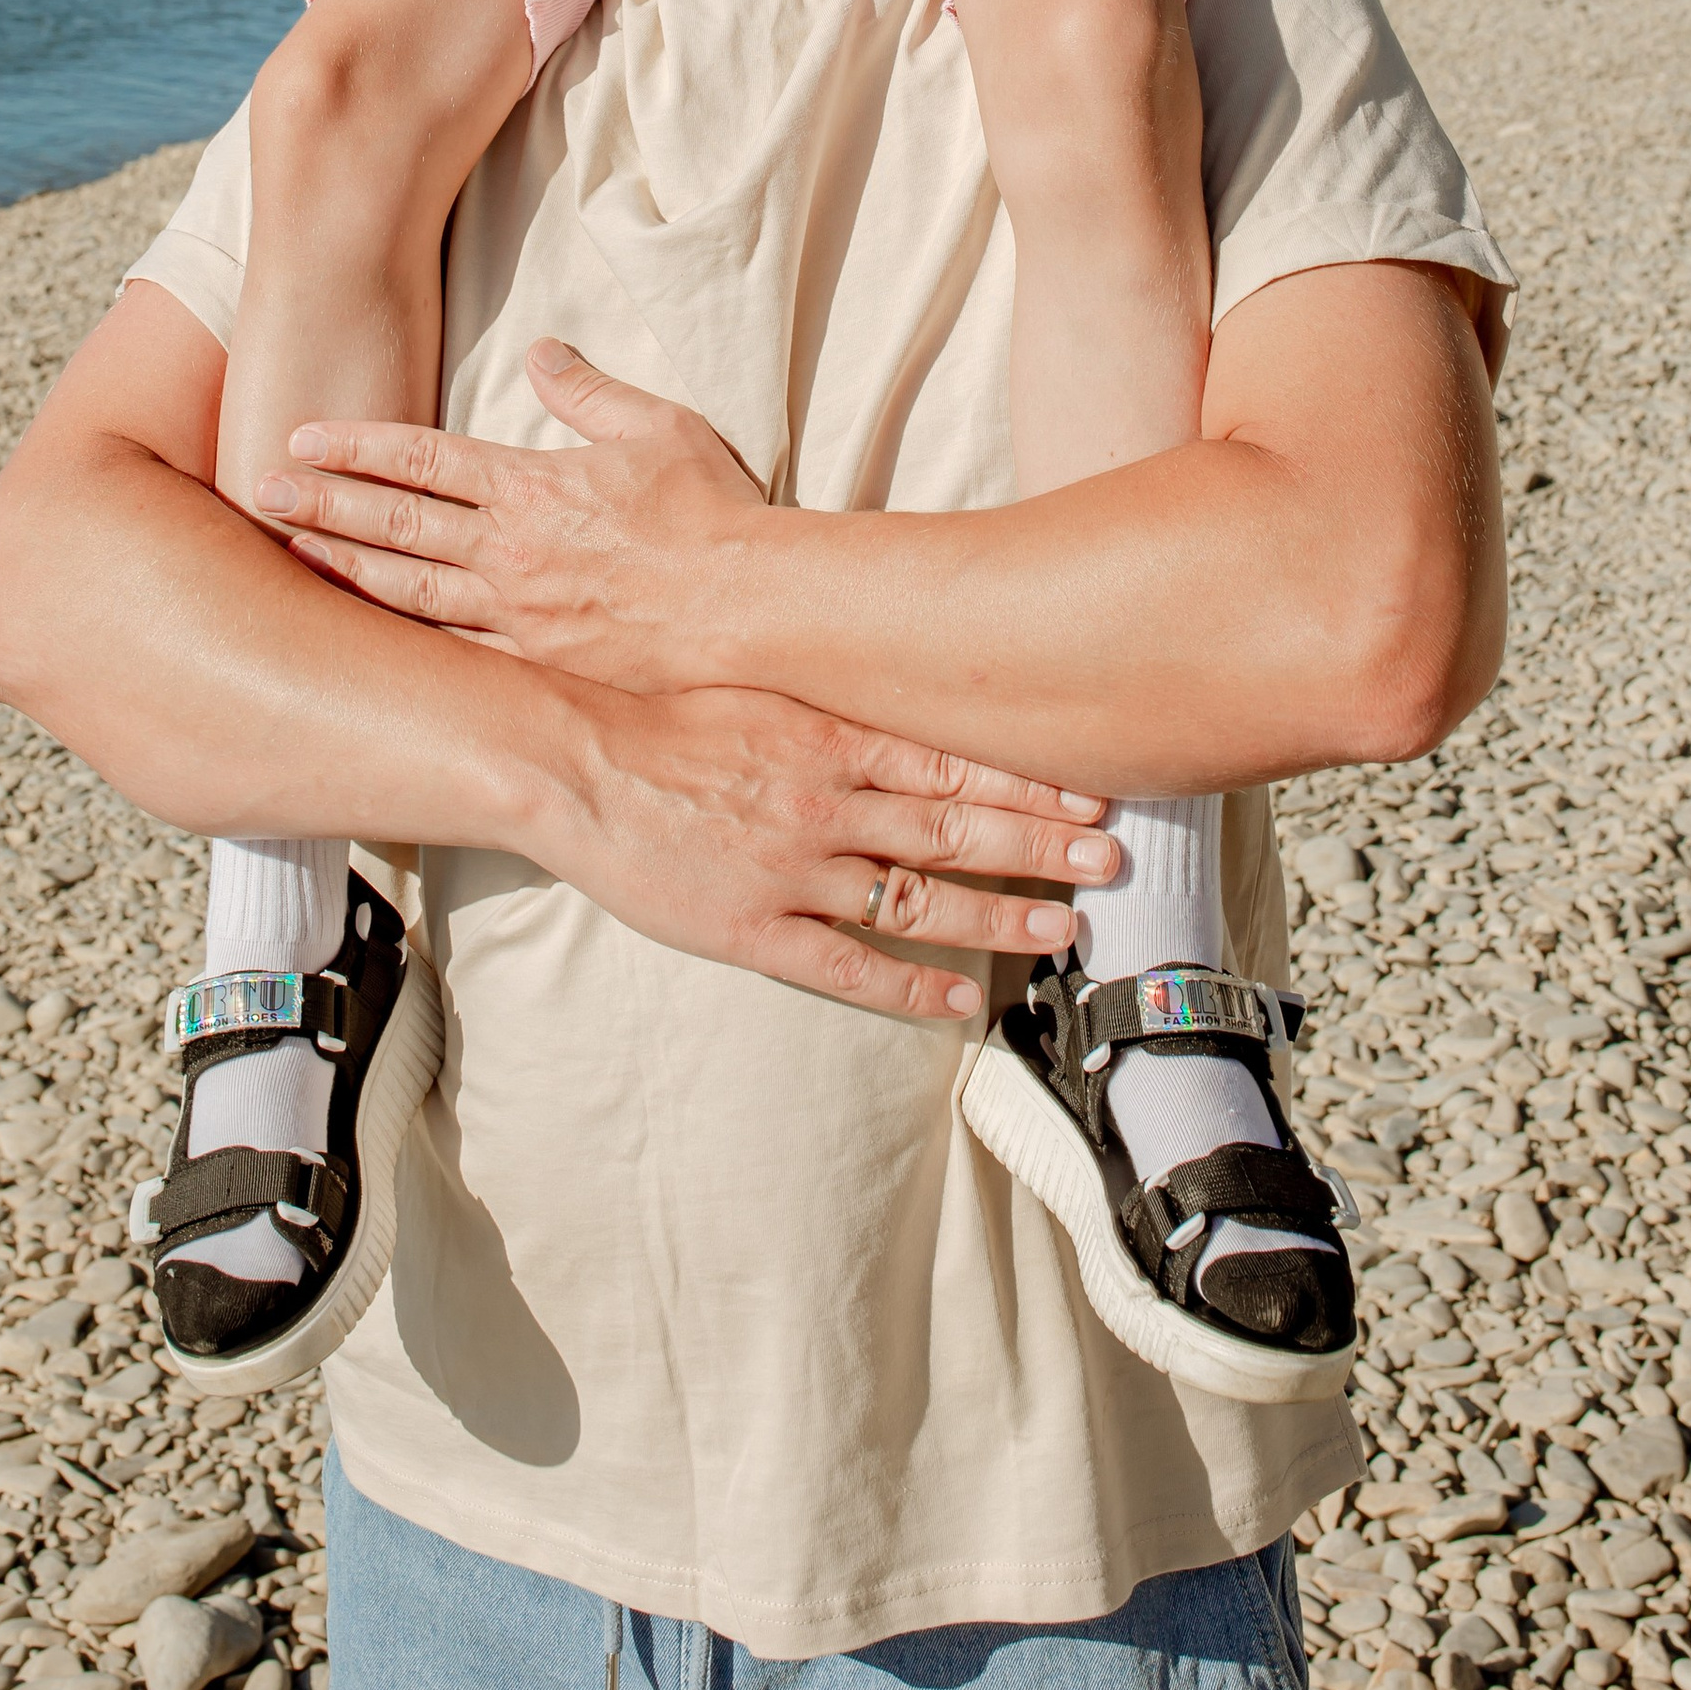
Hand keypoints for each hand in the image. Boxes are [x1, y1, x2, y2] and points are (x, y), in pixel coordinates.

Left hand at [261, 341, 771, 691]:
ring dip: (342, 567)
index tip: (304, 433)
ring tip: (291, 552)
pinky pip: (450, 647)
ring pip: (406, 588)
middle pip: (394, 521)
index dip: (356, 445)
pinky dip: (400, 636)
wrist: (743, 607)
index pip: (421, 458)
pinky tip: (366, 632)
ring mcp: (515, 611)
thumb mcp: (655, 426)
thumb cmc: (709, 512)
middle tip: (262, 489)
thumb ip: (588, 390)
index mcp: (530, 485)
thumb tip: (542, 352)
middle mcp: (508, 548)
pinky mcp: (534, 661)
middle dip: (322, 502)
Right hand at [543, 677, 1114, 1022]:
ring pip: (916, 899)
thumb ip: (834, 701)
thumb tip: (906, 688)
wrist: (577, 762)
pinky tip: (960, 1001)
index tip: (1092, 786)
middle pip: (954, 828)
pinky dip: (908, 985)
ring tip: (1063, 930)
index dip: (1028, 778)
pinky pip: (846, 965)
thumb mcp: (761, 688)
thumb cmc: (665, 719)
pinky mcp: (754, 928)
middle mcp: (825, 804)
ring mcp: (792, 871)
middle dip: (1042, 842)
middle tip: (1113, 855)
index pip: (951, 760)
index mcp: (827, 739)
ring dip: (998, 916)